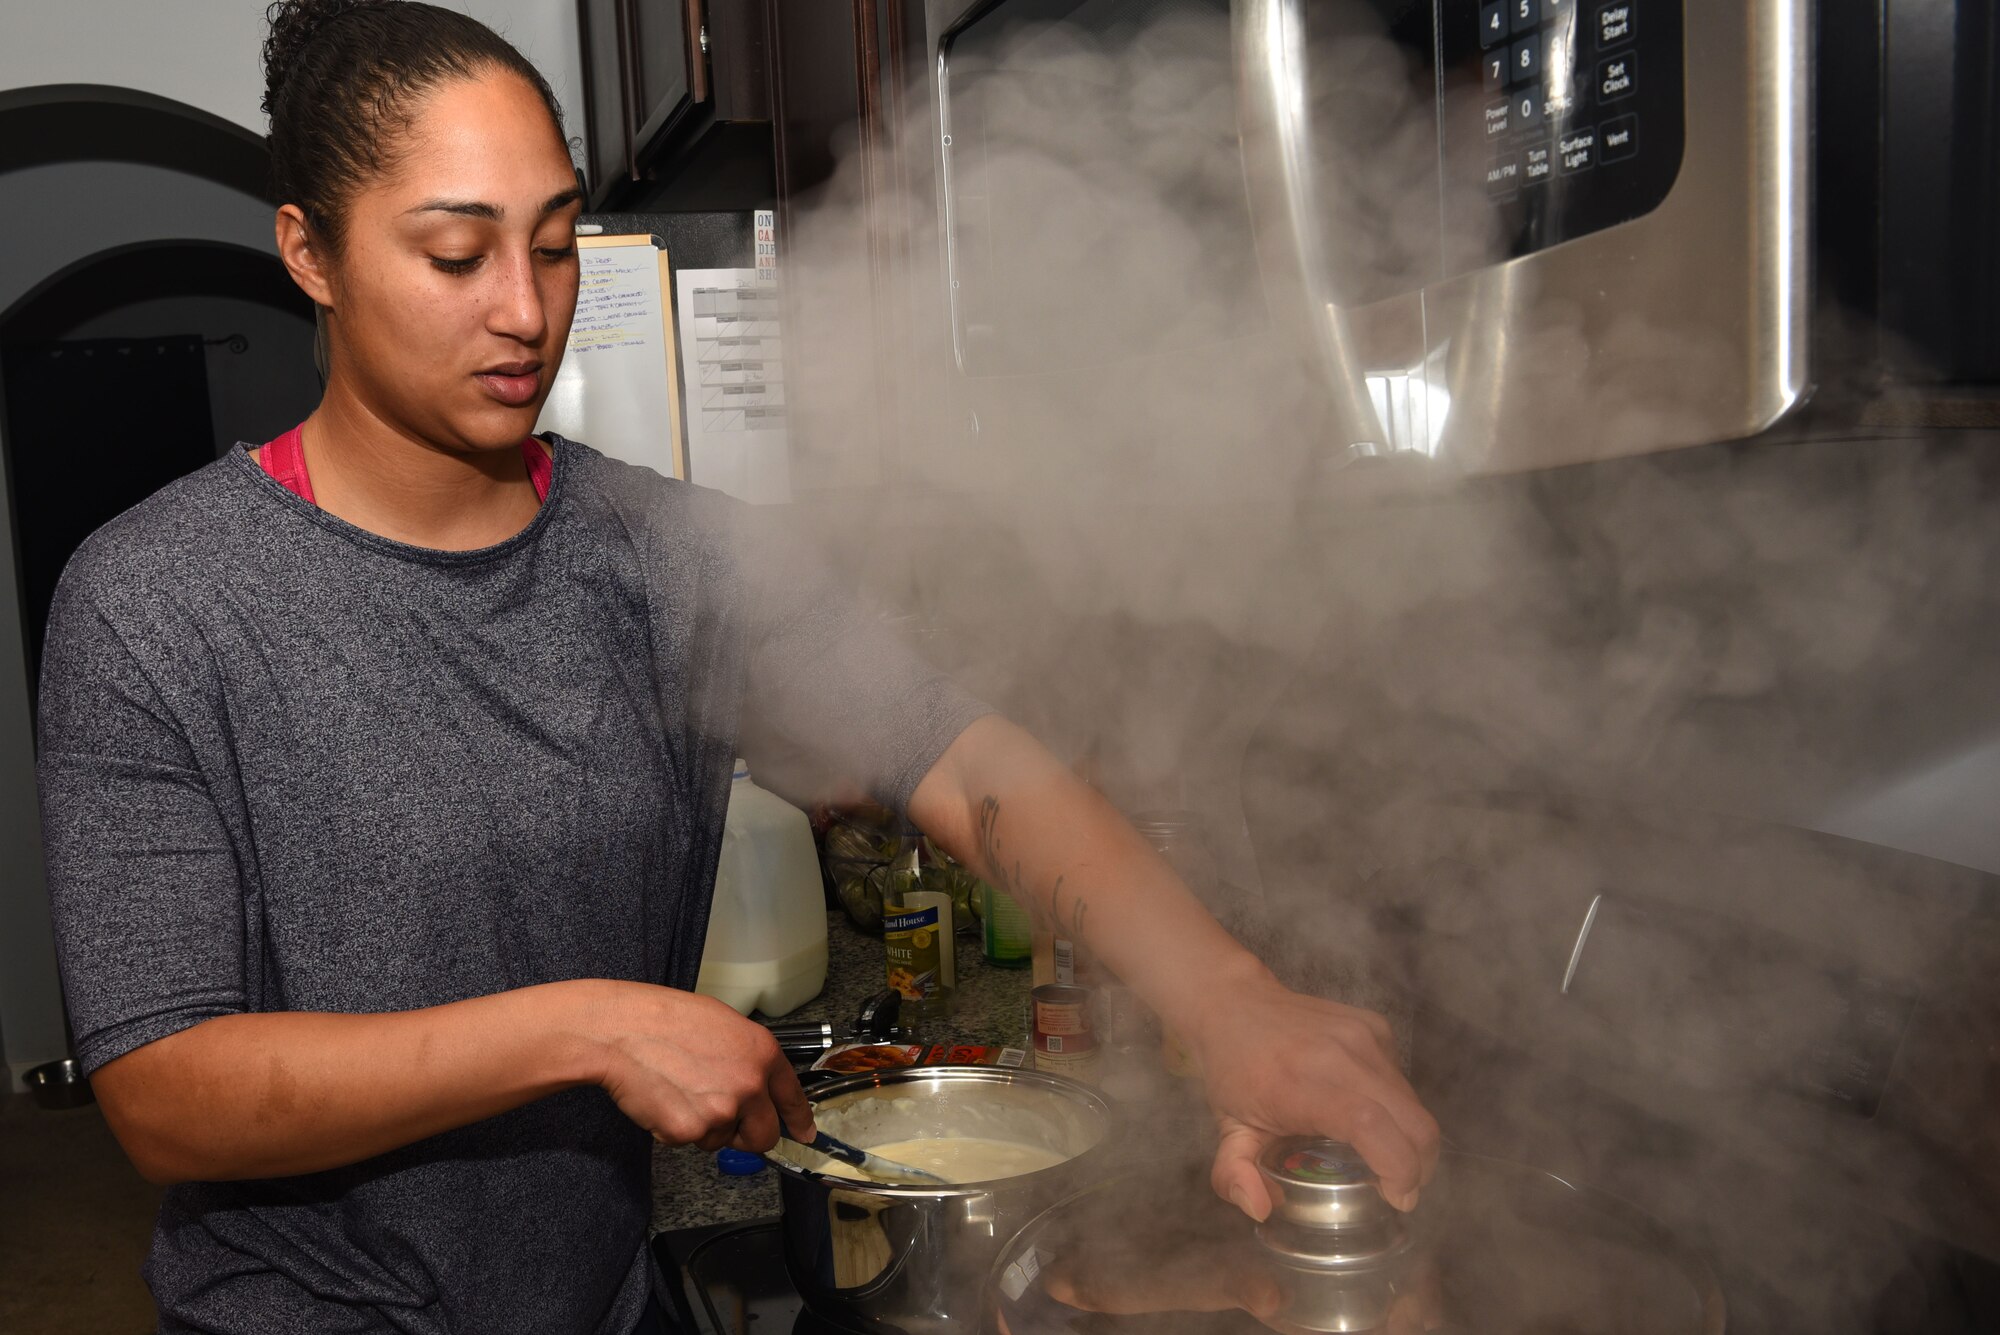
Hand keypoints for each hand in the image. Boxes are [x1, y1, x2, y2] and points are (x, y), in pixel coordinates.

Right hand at [587, 982, 815, 1152]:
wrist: (623, 1030)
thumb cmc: (665, 1019)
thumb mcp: (724, 1025)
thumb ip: (747, 1058)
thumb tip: (756, 1085)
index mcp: (762, 1053)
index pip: (792, 1097)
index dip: (799, 1120)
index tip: (804, 1134)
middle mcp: (750, 1085)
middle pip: (764, 1136)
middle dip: (747, 1136)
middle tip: (725, 1121)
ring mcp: (722, 1111)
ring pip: (721, 1139)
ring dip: (705, 1127)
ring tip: (681, 1091)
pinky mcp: (690, 1131)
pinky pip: (689, 1141)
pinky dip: (676, 1128)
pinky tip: (664, 1099)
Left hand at [1185, 970, 1439, 1218]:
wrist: (1235, 1004)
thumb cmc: (1233, 1072)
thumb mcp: (1226, 1130)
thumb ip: (1233, 1176)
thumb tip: (1261, 1209)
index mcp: (1299, 1083)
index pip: (1369, 1125)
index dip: (1398, 1167)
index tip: (1398, 1198)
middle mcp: (1338, 1054)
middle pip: (1412, 1120)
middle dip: (1420, 1166)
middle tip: (1401, 1190)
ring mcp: (1361, 1035)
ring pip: (1414, 1102)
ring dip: (1410, 1139)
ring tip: (1384, 1157)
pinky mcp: (1374, 1026)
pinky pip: (1402, 1080)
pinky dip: (1397, 1109)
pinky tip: (1370, 1115)